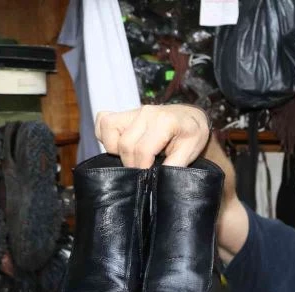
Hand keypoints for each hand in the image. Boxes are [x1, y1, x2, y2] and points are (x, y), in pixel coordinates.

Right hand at [94, 104, 210, 168]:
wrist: (189, 117)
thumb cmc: (191, 134)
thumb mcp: (191, 151)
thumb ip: (175, 165)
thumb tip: (157, 177)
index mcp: (164, 121)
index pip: (142, 149)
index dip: (142, 168)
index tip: (147, 177)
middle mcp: (146, 112)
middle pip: (125, 144)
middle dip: (131, 163)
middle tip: (143, 171)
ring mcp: (133, 111)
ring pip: (109, 131)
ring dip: (116, 150)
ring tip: (133, 157)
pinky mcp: (123, 112)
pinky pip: (103, 122)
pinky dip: (106, 136)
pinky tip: (120, 145)